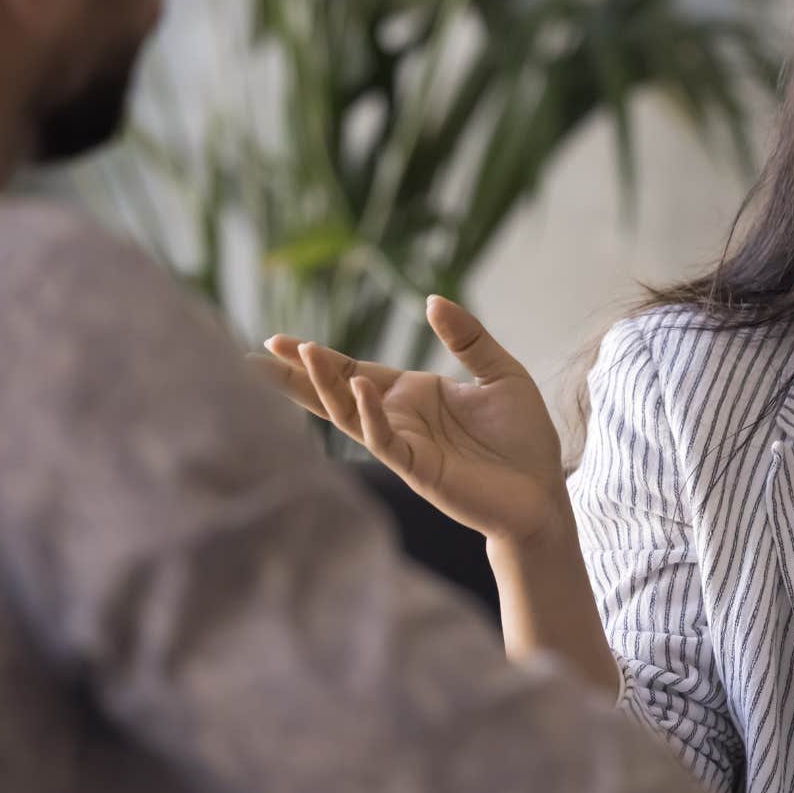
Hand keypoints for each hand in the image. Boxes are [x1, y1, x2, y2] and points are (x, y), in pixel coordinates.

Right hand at [247, 296, 566, 542]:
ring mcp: (405, 445)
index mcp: (413, 394)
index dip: (317, 357)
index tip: (278, 340)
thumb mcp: (500, 373)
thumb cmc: (522, 438)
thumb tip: (431, 300)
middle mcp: (399, 418)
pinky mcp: (419, 469)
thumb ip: (467, 337)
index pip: (354, 370)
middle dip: (296, 375)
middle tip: (251, 356)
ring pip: (351, 415)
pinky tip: (360, 390)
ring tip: (302, 353)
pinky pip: (385, 440)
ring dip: (325, 386)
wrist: (542, 492)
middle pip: (336, 392)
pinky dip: (370, 416)